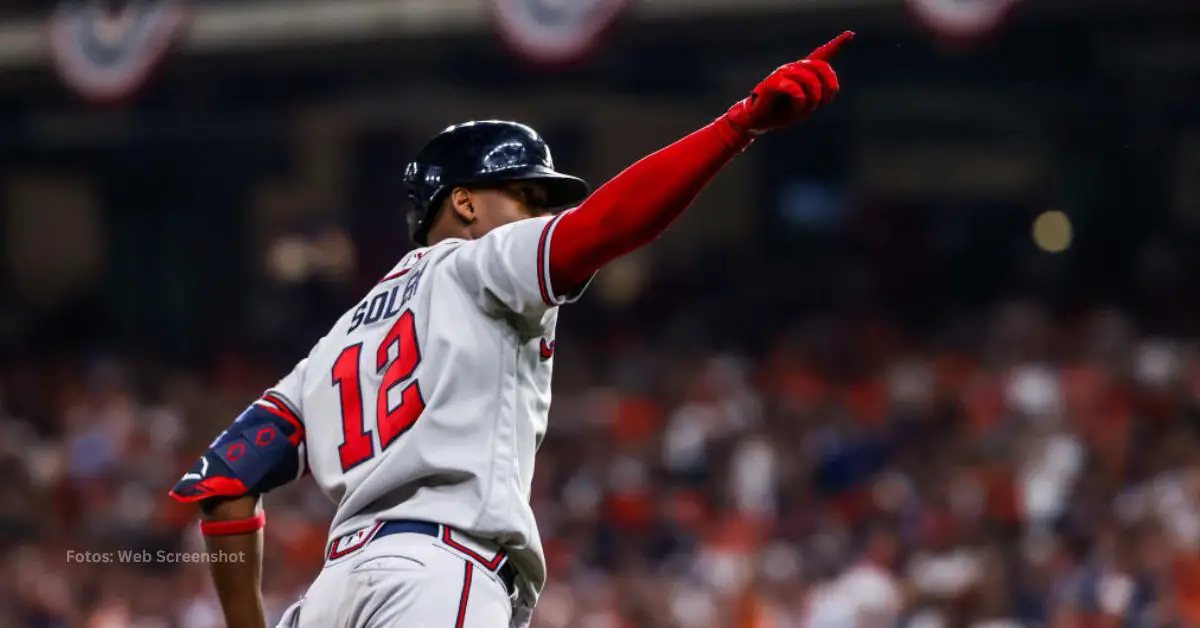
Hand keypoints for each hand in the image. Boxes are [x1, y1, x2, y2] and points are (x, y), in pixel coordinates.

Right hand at [724, 31, 853, 135]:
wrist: (757, 121)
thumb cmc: (781, 112)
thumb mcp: (806, 105)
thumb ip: (819, 94)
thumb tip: (831, 87)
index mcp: (802, 72)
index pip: (821, 55)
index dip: (837, 44)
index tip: (850, 34)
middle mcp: (794, 68)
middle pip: (822, 68)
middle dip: (827, 88)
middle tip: (820, 105)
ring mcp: (783, 73)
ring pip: (810, 80)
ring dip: (812, 100)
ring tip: (804, 110)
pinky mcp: (773, 83)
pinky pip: (795, 91)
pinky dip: (799, 105)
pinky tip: (794, 110)